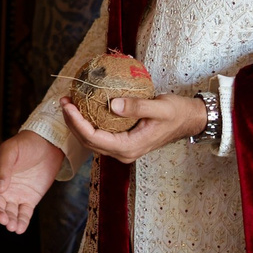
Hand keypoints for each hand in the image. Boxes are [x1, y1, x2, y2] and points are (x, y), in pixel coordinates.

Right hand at [0, 131, 64, 232]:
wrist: (48, 144)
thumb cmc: (25, 144)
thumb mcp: (10, 151)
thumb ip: (3, 168)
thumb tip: (0, 189)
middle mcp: (2, 189)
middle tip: (4, 220)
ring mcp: (16, 196)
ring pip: (9, 213)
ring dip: (9, 222)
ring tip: (13, 227)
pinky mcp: (29, 200)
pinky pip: (24, 214)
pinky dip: (22, 222)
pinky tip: (20, 229)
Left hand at [60, 93, 207, 164]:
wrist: (189, 120)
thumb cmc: (177, 112)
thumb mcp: (160, 107)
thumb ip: (137, 107)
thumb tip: (112, 104)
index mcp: (129, 147)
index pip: (94, 138)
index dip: (77, 123)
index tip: (68, 105)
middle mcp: (123, 152)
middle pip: (88, 142)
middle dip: (72, 122)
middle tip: (63, 100)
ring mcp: (122, 149)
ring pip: (92, 140)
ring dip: (78, 123)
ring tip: (69, 102)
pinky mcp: (123, 142)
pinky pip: (100, 135)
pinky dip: (88, 122)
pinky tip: (84, 107)